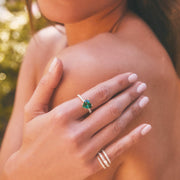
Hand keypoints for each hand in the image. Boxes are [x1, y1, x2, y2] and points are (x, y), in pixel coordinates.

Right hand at [4, 57, 150, 179]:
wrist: (30, 173)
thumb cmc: (32, 137)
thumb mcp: (34, 109)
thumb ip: (47, 84)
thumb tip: (58, 60)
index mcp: (61, 116)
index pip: (97, 94)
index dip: (116, 83)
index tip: (130, 76)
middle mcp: (75, 133)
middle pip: (110, 108)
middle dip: (129, 94)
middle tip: (142, 84)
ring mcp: (84, 152)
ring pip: (116, 126)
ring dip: (133, 110)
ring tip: (145, 98)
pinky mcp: (91, 166)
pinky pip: (117, 150)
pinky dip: (134, 138)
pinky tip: (146, 127)